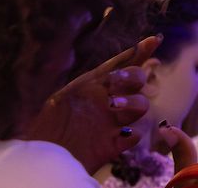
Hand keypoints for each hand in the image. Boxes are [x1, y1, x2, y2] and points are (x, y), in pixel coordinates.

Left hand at [23, 36, 156, 173]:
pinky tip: (121, 133)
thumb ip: (93, 79)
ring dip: (132, 103)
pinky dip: (132, 134)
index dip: (141, 52)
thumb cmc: (49, 124)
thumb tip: (117, 65)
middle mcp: (109, 100)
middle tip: (115, 83)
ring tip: (113, 107)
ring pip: (142, 105)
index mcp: (97, 86)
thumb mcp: (69, 94)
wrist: (44, 157)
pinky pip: (136, 135)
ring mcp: (113, 122)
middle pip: (138, 81)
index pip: (124, 64)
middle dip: (133, 77)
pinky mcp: (114, 144)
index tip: (154, 41)